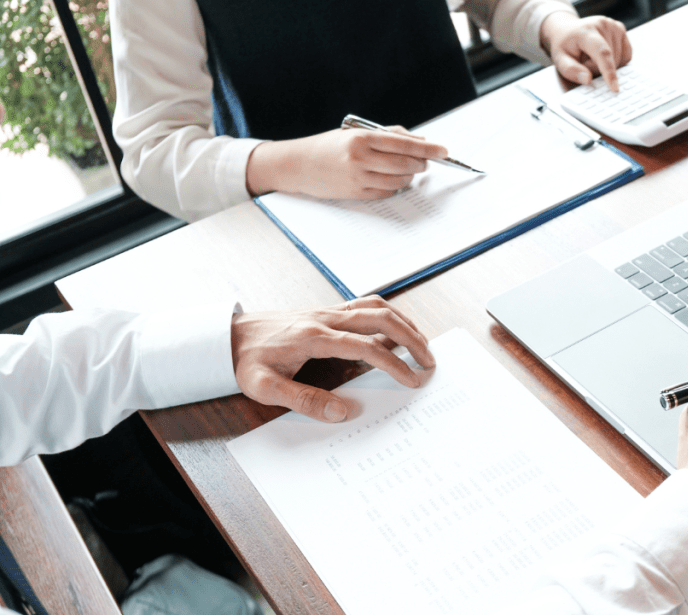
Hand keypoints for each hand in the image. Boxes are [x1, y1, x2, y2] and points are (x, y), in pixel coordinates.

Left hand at [230, 296, 434, 421]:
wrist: (227, 336)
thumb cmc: (245, 361)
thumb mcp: (265, 388)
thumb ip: (303, 400)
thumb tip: (341, 412)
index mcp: (314, 337)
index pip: (366, 347)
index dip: (394, 364)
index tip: (412, 380)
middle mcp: (325, 318)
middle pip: (381, 318)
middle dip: (411, 338)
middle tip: (430, 360)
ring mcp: (326, 312)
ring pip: (376, 307)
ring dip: (403, 322)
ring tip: (422, 343)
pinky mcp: (326, 312)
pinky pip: (364, 305)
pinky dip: (388, 314)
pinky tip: (395, 329)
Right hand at [246, 126, 448, 199]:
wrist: (298, 165)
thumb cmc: (329, 146)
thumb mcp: (355, 132)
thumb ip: (387, 134)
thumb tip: (419, 139)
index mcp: (362, 139)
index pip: (405, 143)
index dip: (428, 148)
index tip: (444, 151)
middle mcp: (361, 159)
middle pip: (406, 164)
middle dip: (422, 163)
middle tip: (426, 161)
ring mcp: (359, 178)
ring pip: (399, 180)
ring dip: (410, 176)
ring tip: (407, 169)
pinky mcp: (357, 194)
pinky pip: (387, 192)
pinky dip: (395, 186)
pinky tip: (392, 179)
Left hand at [540, 12, 631, 90]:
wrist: (566, 30)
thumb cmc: (565, 46)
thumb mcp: (560, 60)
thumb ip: (571, 70)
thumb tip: (588, 79)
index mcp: (586, 31)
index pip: (602, 53)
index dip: (609, 71)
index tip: (615, 88)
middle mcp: (602, 24)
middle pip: (610, 60)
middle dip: (598, 69)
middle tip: (584, 62)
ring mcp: (614, 25)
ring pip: (619, 59)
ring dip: (607, 65)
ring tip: (592, 56)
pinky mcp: (621, 29)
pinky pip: (626, 56)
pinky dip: (616, 61)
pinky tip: (603, 55)